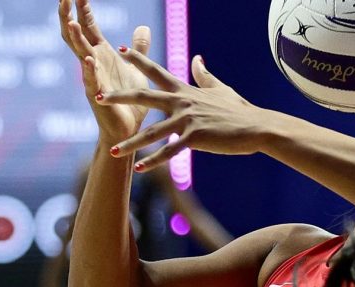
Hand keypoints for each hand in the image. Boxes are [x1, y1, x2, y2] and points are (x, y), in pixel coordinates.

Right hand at [58, 0, 151, 142]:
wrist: (129, 129)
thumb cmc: (130, 100)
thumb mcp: (136, 69)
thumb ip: (138, 49)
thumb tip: (143, 28)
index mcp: (102, 54)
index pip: (88, 26)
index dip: (83, 8)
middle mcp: (93, 63)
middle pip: (75, 35)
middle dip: (68, 16)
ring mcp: (92, 78)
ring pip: (79, 54)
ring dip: (74, 38)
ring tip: (69, 21)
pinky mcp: (98, 95)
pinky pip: (91, 81)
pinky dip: (89, 69)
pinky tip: (88, 59)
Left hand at [99, 51, 267, 170]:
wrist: (257, 126)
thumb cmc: (240, 110)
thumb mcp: (220, 88)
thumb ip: (204, 75)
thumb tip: (196, 58)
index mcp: (187, 91)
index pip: (158, 72)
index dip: (140, 60)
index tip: (123, 50)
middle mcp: (183, 102)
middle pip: (145, 97)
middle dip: (119, 97)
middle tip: (97, 97)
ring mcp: (188, 120)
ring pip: (152, 132)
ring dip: (131, 142)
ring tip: (113, 150)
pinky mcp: (195, 138)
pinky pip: (169, 151)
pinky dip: (153, 161)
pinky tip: (139, 168)